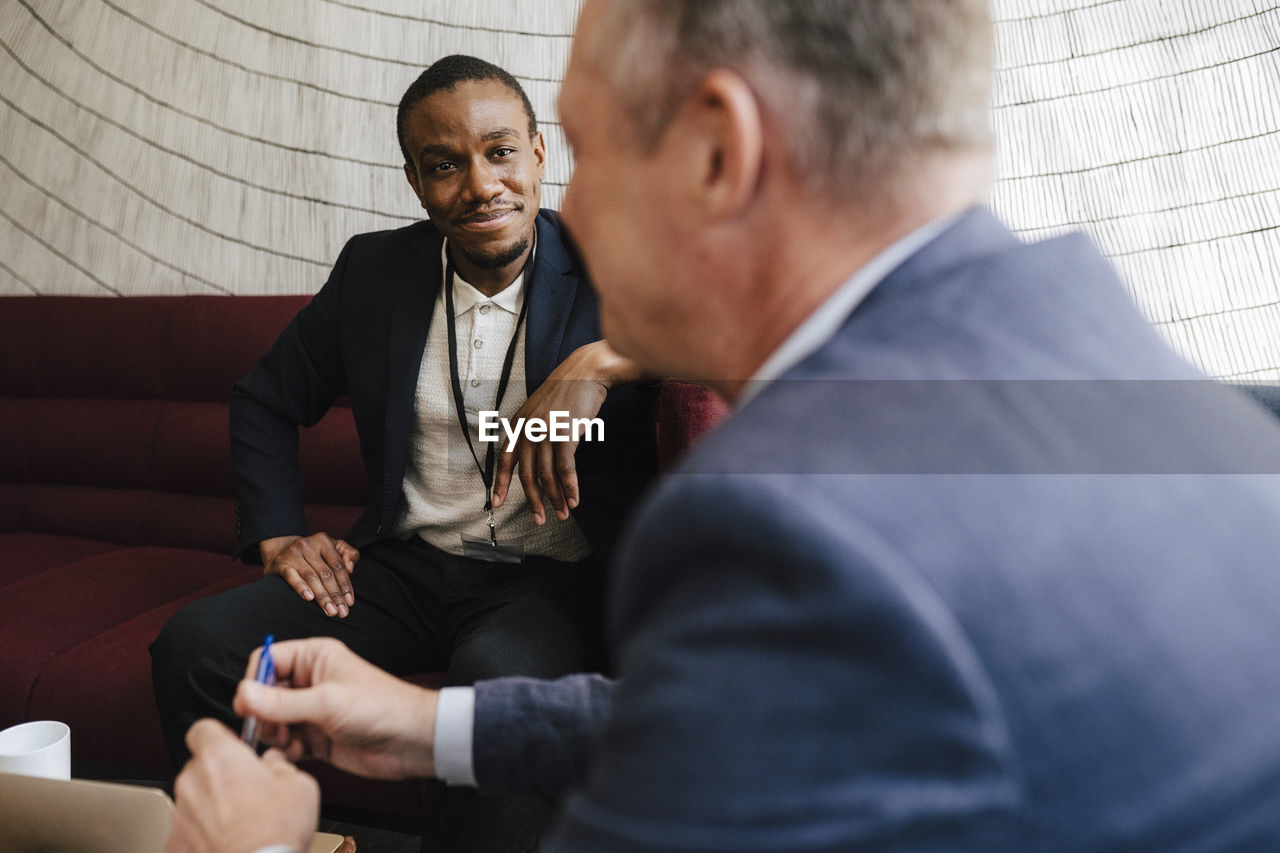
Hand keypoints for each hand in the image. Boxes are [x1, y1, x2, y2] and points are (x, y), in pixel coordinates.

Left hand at [167, 719, 318, 852]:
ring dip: (212, 804)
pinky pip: (188, 830)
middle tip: (247, 788)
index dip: (220, 736)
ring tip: (241, 821)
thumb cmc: (274, 832)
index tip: (235, 746)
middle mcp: (193, 782)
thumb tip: (275, 764)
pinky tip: (228, 840)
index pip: (203, 728)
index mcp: (220, 757)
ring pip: (194, 798)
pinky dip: (203, 833)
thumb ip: (281, 765)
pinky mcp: (175, 843)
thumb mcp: (300, 785)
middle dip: (220, 774)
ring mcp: (181, 815)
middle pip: (200, 766)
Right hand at [234, 637, 438, 780]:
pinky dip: (282, 750)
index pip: (266, 660)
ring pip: (271, 721)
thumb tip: (243, 695)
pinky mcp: (314, 737)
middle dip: (262, 714)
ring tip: (288, 743)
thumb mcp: (327, 702)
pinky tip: (292, 755)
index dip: (253, 681)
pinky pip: (284, 743)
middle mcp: (309, 681)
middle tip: (272, 729)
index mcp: (314, 657)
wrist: (410, 741)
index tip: (250, 706)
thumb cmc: (380, 708)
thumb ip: (282, 702)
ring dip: (272, 734)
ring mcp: (311, 710)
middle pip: (264, 693)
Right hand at [261, 533, 359, 617]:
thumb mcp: (333, 547)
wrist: (280, 549)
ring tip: (330, 611)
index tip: (350, 602)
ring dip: (322, 596)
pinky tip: (309, 598)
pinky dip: (301, 587)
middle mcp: (308, 545)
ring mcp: (293, 554)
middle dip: (335, 595)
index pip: (338, 565)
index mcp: (324, 541)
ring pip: (311, 577)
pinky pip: (291, 577)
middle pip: (325, 573)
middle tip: (341, 612)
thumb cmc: (314, 553)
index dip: (345, 585)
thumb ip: (348, 554)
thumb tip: (351, 568)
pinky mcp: (281, 564)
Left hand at [492, 341, 644, 523]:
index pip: (505, 460)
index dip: (500, 484)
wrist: (585, 372)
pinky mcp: (566, 434)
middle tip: (539, 518)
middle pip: (527, 474)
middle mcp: (528, 429)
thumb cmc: (566, 392)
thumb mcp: (539, 409)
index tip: (496, 503)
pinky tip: (574, 500)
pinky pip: (566, 468)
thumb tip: (534, 460)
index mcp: (518, 424)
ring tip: (562, 513)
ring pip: (548, 475)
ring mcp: (546, 431)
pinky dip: (571, 487)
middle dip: (534, 500)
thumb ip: (532, 432)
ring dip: (556, 498)